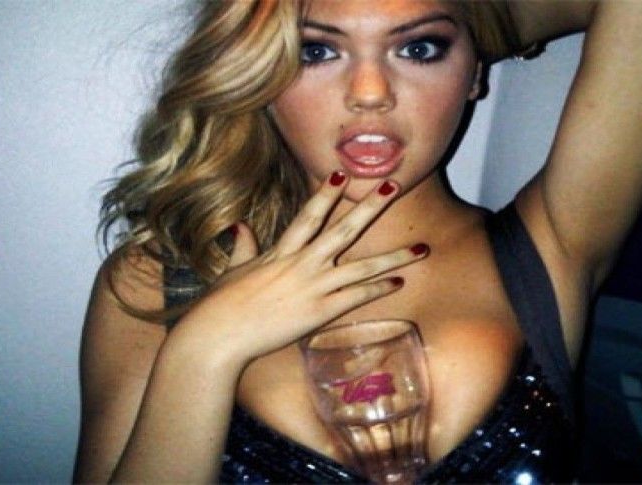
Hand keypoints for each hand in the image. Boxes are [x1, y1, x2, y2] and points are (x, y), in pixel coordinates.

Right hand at [170, 172, 427, 367]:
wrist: (220, 332)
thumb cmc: (222, 303)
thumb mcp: (233, 269)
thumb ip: (243, 246)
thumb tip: (240, 227)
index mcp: (281, 251)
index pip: (308, 215)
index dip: (326, 194)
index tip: (342, 174)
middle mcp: (302, 263)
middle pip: (343, 229)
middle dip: (370, 206)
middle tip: (393, 185)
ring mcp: (314, 287)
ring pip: (361, 266)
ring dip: (393, 257)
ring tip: (421, 248)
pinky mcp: (319, 312)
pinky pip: (356, 297)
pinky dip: (378, 289)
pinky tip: (398, 282)